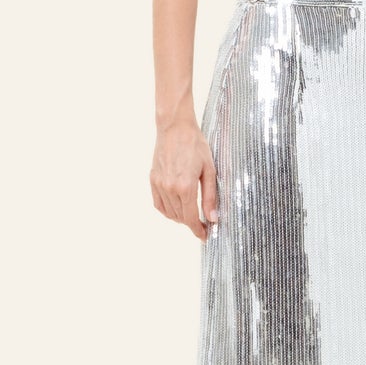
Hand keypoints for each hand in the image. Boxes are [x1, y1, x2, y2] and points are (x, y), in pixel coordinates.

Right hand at [150, 118, 218, 240]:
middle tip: (203, 222)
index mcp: (185, 187)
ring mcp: (159, 184)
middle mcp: (169, 188)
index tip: (205, 236)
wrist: (175, 128)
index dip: (198, 230)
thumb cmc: (195, 145)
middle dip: (192, 224)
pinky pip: (158, 204)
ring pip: (169, 213)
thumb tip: (213, 218)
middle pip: (180, 218)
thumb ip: (210, 196)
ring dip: (180, 218)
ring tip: (192, 214)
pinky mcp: (153, 180)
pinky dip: (167, 210)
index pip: (191, 219)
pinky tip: (177, 207)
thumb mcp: (209, 170)